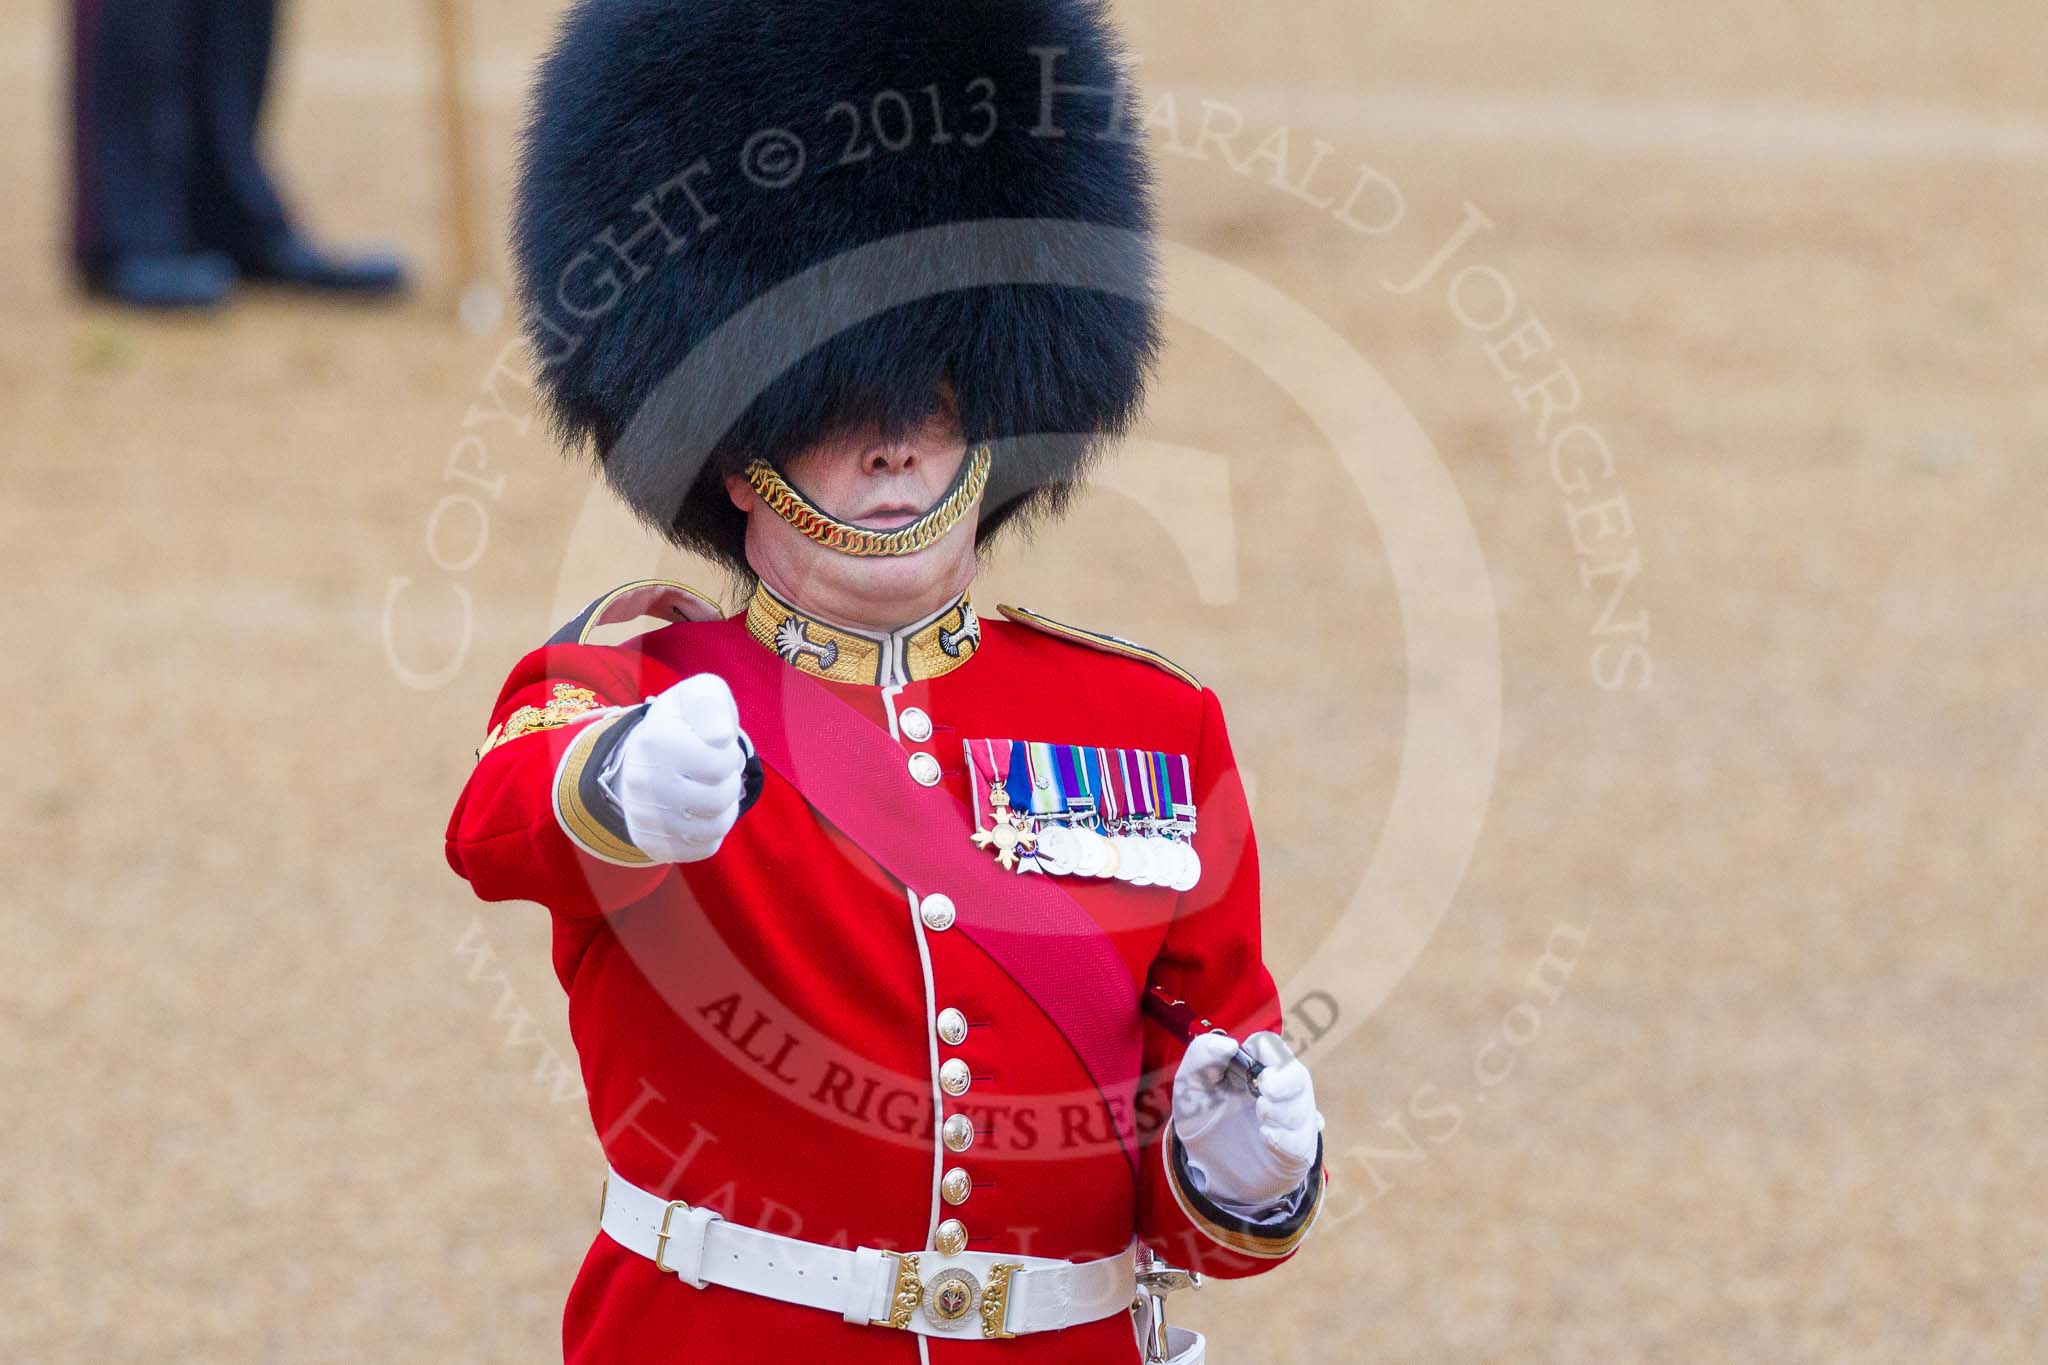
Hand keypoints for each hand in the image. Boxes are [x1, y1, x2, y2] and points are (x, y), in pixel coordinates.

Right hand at [610, 673, 748, 863]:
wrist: (643, 756)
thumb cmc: (683, 723)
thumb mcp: (698, 695)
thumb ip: (710, 702)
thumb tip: (719, 738)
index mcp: (655, 741)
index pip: (720, 764)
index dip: (728, 755)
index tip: (713, 746)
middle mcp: (642, 782)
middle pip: (719, 799)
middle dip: (728, 782)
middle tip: (714, 770)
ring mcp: (644, 816)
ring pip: (714, 828)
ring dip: (724, 807)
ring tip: (709, 788)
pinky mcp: (652, 843)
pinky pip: (703, 848)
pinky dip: (711, 832)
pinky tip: (700, 812)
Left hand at [1172, 1030, 1320, 1207]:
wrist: (1207, 1166)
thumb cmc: (1203, 1117)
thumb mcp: (1190, 1085)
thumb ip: (1201, 1056)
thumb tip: (1228, 1044)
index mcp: (1254, 1067)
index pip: (1271, 1046)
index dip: (1264, 1050)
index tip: (1247, 1061)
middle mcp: (1280, 1089)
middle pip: (1297, 1076)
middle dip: (1285, 1082)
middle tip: (1265, 1088)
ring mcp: (1291, 1120)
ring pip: (1302, 1108)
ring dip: (1282, 1111)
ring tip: (1262, 1115)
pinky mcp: (1294, 1150)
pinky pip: (1301, 1142)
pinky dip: (1286, 1139)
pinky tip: (1267, 1137)